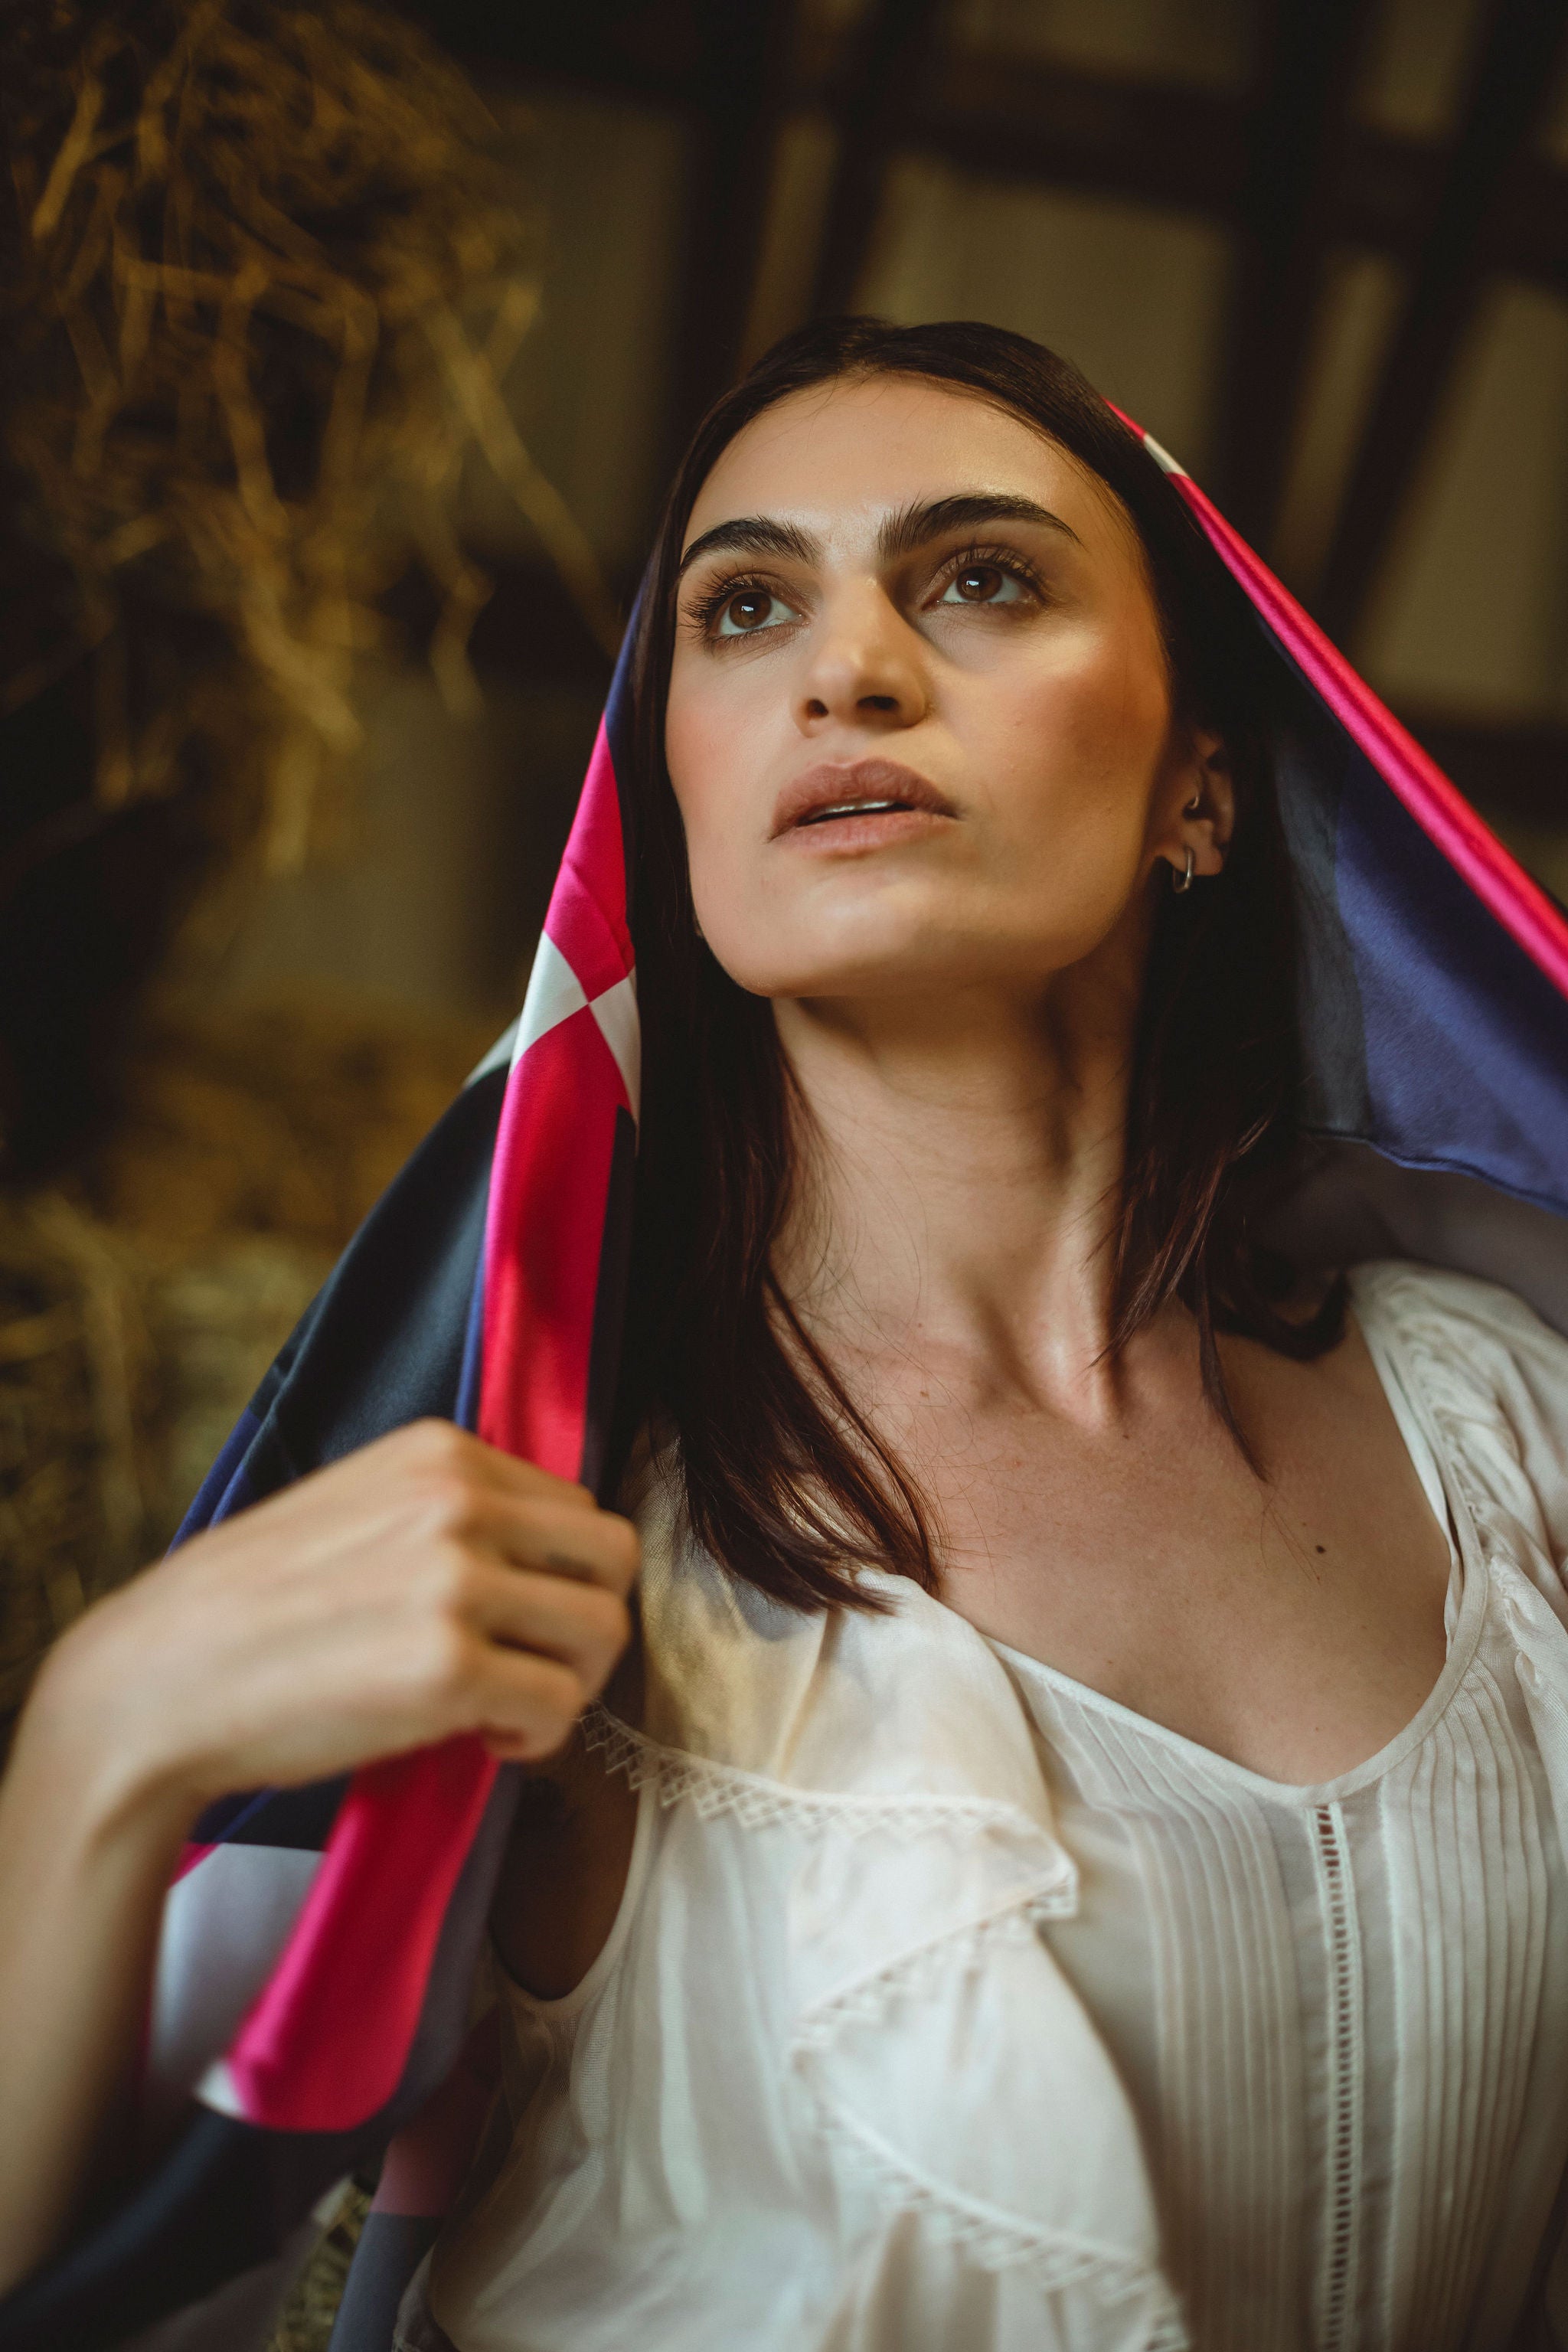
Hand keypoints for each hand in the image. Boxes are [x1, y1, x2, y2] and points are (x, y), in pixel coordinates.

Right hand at [27, 1421, 638, 1836]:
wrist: (156, 1684)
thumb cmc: (254, 1612)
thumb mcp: (356, 1507)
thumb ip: (450, 1510)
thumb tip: (544, 1555)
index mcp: (439, 1451)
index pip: (576, 1505)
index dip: (555, 1576)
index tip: (507, 1620)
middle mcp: (457, 1500)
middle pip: (613, 1559)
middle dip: (584, 1624)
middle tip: (529, 1668)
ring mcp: (455, 1580)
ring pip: (603, 1630)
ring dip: (566, 1682)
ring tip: (500, 1708)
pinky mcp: (449, 1667)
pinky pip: (561, 1704)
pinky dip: (537, 1736)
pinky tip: (481, 1739)